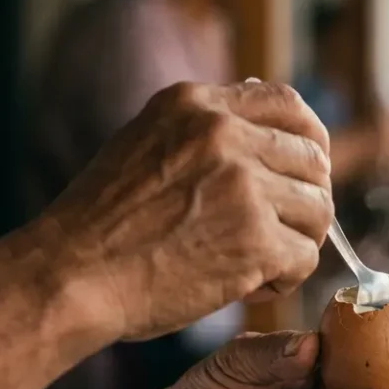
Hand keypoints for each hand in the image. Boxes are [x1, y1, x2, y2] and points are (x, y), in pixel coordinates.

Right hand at [40, 81, 334, 340]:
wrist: (70, 276)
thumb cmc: (104, 225)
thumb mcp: (147, 144)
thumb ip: (206, 134)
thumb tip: (272, 135)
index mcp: (197, 106)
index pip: (288, 104)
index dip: (310, 140)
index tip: (305, 170)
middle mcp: (224, 135)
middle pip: (313, 161)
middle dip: (304, 200)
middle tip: (278, 230)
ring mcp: (243, 186)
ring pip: (318, 211)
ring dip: (296, 241)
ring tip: (259, 261)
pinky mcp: (255, 240)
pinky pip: (306, 257)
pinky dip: (285, 279)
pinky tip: (251, 285)